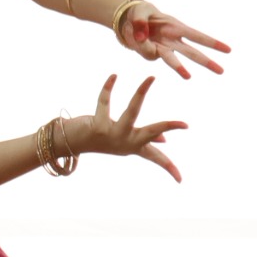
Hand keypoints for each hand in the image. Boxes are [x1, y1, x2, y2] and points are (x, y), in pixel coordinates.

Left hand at [60, 75, 188, 180]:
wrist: (71, 142)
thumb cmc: (102, 139)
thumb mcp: (124, 140)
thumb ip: (143, 138)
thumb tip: (164, 139)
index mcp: (134, 147)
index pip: (156, 159)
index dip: (169, 168)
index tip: (180, 180)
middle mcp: (125, 142)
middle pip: (151, 132)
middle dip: (167, 126)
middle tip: (184, 124)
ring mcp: (112, 134)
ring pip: (131, 111)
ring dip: (141, 93)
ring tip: (150, 78)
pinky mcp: (97, 125)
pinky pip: (104, 102)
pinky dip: (108, 88)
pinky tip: (114, 76)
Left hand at [119, 4, 228, 79]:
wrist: (127, 20)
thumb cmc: (140, 13)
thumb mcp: (139, 12)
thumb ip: (140, 22)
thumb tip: (141, 38)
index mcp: (176, 27)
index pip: (197, 36)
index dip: (212, 43)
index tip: (228, 50)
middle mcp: (173, 40)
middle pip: (192, 53)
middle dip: (206, 62)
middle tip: (221, 71)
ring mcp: (162, 48)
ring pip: (174, 60)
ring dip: (181, 69)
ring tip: (189, 77)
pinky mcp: (151, 54)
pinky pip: (148, 54)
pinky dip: (141, 46)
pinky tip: (137, 37)